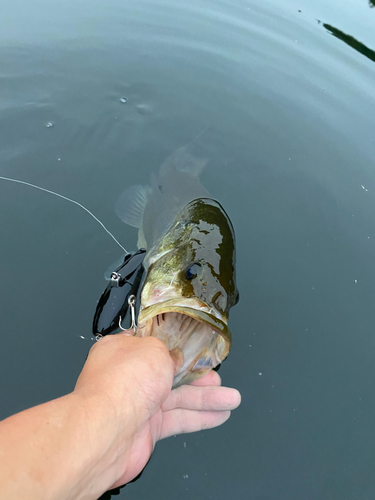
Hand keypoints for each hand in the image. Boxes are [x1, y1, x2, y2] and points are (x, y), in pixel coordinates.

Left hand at [74, 334, 240, 490]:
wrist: (107, 431)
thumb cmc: (121, 383)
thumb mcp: (153, 349)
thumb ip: (168, 351)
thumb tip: (174, 357)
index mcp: (122, 350)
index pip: (151, 344)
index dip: (175, 345)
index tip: (194, 347)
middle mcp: (129, 376)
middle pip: (170, 372)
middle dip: (197, 375)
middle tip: (216, 376)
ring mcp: (137, 403)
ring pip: (178, 398)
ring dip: (207, 398)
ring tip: (231, 398)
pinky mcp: (147, 428)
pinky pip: (178, 419)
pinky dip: (200, 418)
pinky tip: (218, 415)